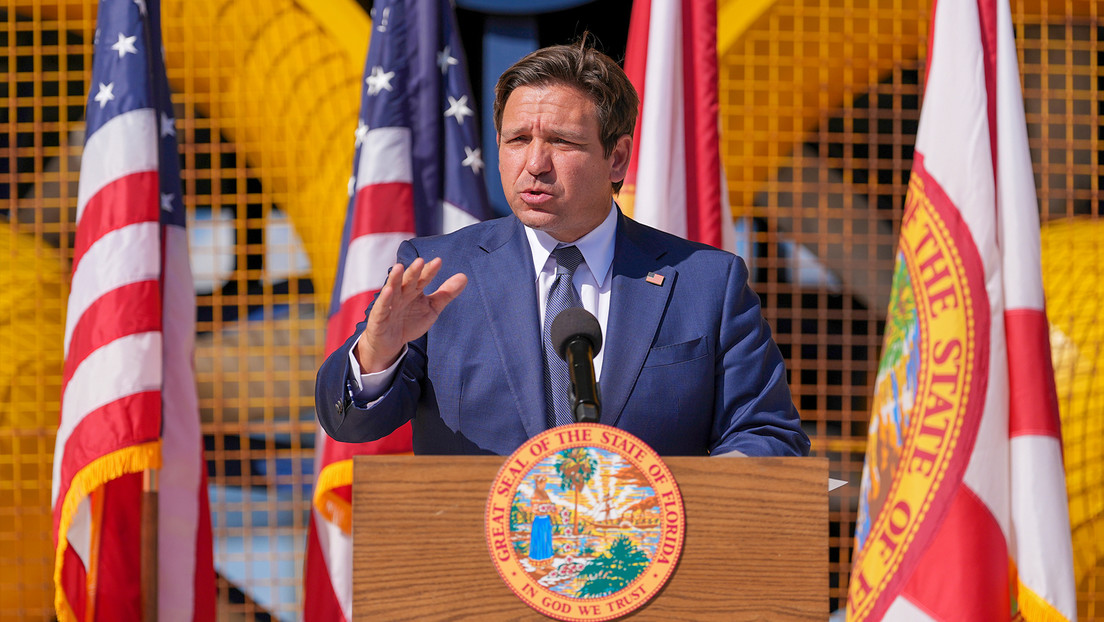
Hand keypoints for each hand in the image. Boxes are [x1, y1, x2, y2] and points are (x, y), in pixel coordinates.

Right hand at [355, 257, 466, 373]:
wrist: (391, 343)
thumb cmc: (410, 321)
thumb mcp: (432, 308)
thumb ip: (446, 294)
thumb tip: (464, 276)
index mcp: (414, 290)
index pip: (423, 278)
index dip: (429, 271)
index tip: (438, 262)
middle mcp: (401, 294)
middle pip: (408, 281)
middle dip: (414, 271)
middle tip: (421, 261)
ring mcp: (389, 304)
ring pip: (393, 289)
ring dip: (396, 278)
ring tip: (400, 267)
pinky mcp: (379, 316)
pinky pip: (382, 307)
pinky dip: (385, 299)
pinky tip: (388, 290)